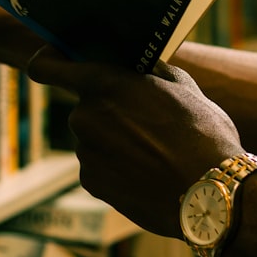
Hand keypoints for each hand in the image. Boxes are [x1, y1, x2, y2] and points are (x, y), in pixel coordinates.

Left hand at [27, 45, 243, 239]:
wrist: (210, 193)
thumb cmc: (203, 133)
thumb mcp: (184, 87)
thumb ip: (151, 71)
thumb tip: (142, 66)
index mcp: (103, 83)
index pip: (47, 67)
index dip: (46, 63)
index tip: (50, 63)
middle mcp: (84, 115)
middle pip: (86, 106)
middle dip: (108, 110)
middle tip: (145, 122)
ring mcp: (84, 151)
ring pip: (93, 138)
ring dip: (114, 141)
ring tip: (153, 152)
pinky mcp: (90, 182)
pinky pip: (98, 166)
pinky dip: (115, 168)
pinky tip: (145, 173)